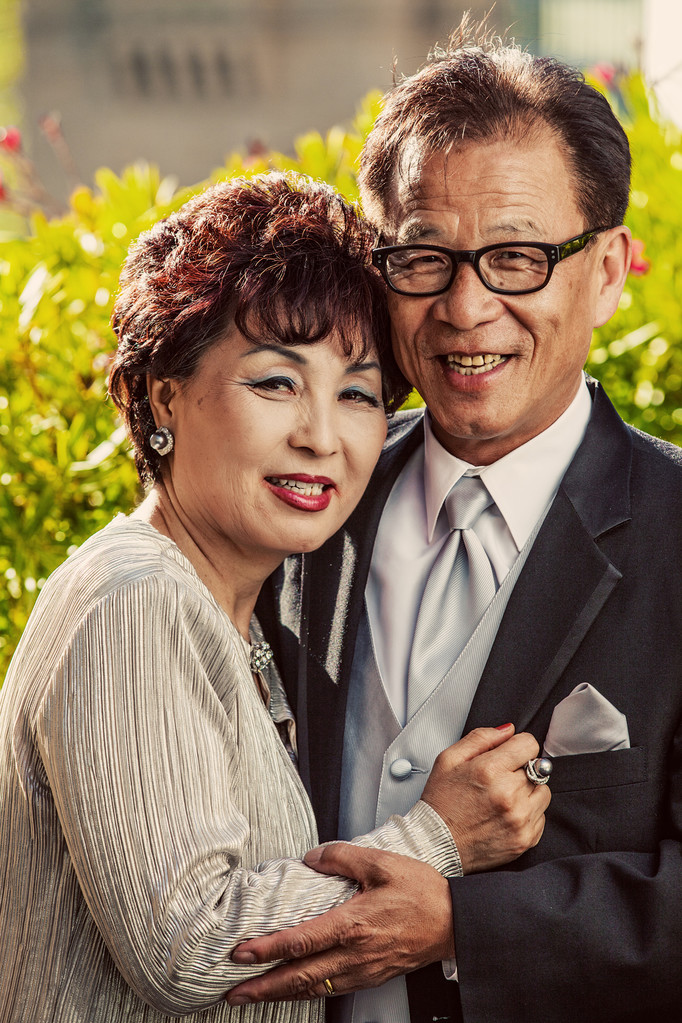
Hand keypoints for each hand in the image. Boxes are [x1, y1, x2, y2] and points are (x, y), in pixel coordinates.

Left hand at [226, 844, 453, 1005]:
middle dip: (263, 986)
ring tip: (253, 996)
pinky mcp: (371, 977)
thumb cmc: (423, 892)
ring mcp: (363, 970)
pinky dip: (306, 993)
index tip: (242, 952)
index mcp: (354, 923)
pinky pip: (332, 990)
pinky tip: (294, 990)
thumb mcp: (382, 862)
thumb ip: (342, 856)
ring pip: (314, 989)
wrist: (455, 922)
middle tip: (233, 991)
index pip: (302, 941)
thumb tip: (311, 857)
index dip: (268, 948)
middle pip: (300, 976)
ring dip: (280, 995)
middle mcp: (355, 953)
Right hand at [420, 724, 550, 872]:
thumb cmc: (441, 802)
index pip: (529, 744)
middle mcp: (509, 794)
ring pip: (543, 792)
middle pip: (537, 768)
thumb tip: (509, 730)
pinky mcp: (525, 839)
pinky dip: (527, 814)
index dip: (517, 747)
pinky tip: (504, 816)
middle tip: (497, 782)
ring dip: (527, 792)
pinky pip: (541, 816)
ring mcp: (519, 819)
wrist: (437, 844)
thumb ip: (481, 738)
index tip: (508, 756)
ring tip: (503, 799)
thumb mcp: (449, 759)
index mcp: (490, 770)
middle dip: (519, 771)